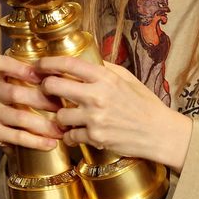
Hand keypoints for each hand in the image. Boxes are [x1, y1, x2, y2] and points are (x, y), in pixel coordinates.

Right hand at [0, 55, 63, 151]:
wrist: (13, 124)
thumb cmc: (29, 93)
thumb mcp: (30, 79)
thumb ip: (44, 73)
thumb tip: (72, 72)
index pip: (0, 64)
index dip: (20, 68)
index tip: (44, 75)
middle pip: (14, 93)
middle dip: (42, 100)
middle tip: (64, 106)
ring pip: (18, 117)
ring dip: (44, 124)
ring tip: (63, 128)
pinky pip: (16, 137)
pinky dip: (36, 141)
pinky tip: (51, 143)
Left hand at [37, 56, 191, 171]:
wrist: (159, 132)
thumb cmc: (145, 104)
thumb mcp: (128, 80)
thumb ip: (106, 69)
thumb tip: (87, 61)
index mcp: (106, 78)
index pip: (68, 64)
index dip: (48, 62)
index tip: (38, 64)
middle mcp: (97, 96)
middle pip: (53, 86)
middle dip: (46, 88)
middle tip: (47, 90)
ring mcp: (95, 118)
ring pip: (58, 115)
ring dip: (61, 117)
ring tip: (70, 117)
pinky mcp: (95, 137)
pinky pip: (69, 136)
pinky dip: (72, 136)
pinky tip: (79, 133)